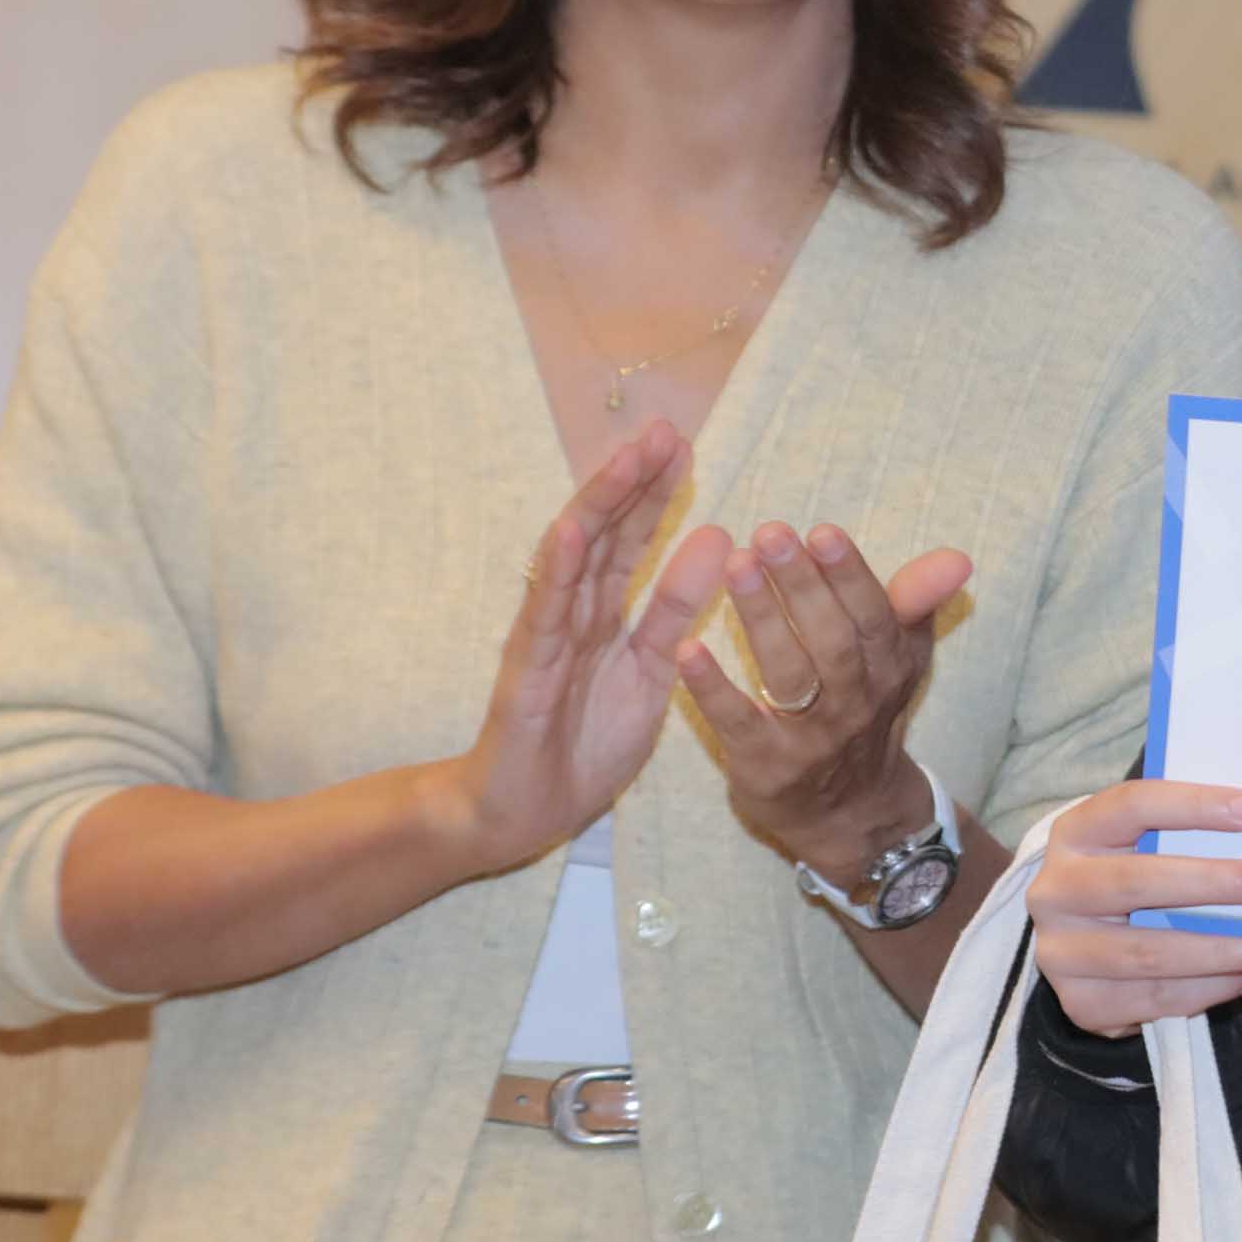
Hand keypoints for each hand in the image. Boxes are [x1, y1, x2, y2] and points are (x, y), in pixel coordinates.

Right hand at [442, 424, 737, 876]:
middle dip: (631, 481)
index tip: (685, 446)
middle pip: (604, 535)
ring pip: (573, 560)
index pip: (631, 541)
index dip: (656, 494)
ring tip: (626, 459)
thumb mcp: (652, 670)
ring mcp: (546, 636)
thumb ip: (676, 608)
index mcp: (603, 614)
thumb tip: (715, 537)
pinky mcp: (528, 670)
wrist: (526, 812)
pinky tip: (570, 532)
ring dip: (599, 507)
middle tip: (665, 429)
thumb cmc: (585, 742)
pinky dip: (557, 571)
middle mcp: (572, 612)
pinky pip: (544, 614)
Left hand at [679, 523, 974, 882]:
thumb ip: (916, 601)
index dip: (849, 575)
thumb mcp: (900, 657)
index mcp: (889, 668)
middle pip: (831, 640)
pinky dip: (713, 688)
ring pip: (789, 675)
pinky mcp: (766, 767)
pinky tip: (688, 648)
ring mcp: (811, 740)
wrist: (852, 815)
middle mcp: (856, 704)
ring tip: (737, 566)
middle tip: (769, 533)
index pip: (873, 616)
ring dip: (762, 618)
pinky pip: (739, 723)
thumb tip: (958, 558)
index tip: (822, 531)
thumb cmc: (867, 710)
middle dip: (801, 585)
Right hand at [1030, 781, 1241, 1034]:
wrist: (1086, 945)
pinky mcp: (1082, 1003)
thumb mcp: (1144, 847)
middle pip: (1134, 883)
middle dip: (1209, 883)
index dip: (1192, 805)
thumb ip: (1190, 838)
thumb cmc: (1134, 879)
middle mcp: (1055, 891)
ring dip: (1219, 949)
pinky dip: (1209, 987)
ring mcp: (1061, 953)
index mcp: (1074, 834)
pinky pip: (1154, 998)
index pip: (1130, 806)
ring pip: (1146, 953)